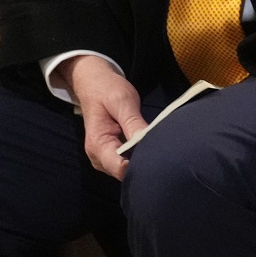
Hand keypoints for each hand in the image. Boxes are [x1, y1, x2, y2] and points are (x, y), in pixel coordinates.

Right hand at [59, 55, 145, 179]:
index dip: (140, 166)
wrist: (93, 83)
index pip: (120, 168)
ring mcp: (104, 159)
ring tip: (155, 147)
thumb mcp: (122, 101)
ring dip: (140, 160)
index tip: (157, 156)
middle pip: (124, 173)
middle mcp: (98, 158)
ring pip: (126, 170)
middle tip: (162, 150)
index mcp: (98, 145)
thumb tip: (148, 143)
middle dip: (142, 164)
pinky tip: (147, 147)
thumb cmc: (106, 89)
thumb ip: (133, 123)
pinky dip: (137, 156)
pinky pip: (126, 163)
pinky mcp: (111, 156)